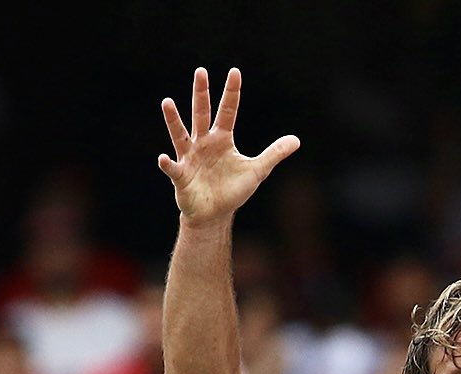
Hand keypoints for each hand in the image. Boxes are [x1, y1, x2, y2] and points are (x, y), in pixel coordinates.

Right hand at [158, 67, 298, 223]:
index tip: (235, 72)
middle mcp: (204, 142)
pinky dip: (167, 164)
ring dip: (174, 120)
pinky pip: (173, 169)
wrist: (214, 214)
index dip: (232, 93)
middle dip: (202, 94)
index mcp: (222, 139)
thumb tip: (296, 140)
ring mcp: (190, 158)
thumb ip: (274, 154)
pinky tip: (163, 158)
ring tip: (167, 103)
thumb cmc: (232, 190)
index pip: (228, 111)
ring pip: (181, 134)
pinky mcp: (181, 177)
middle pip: (202, 114)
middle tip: (201, 72)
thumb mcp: (257, 171)